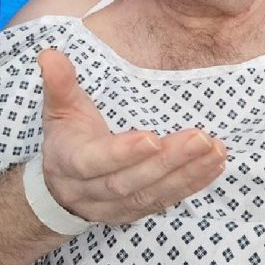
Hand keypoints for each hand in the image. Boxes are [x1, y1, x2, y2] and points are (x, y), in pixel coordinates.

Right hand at [37, 49, 226, 225]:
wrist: (60, 189)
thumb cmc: (66, 136)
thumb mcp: (58, 108)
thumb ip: (59, 82)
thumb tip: (49, 53)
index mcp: (70, 162)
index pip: (96, 161)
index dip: (123, 153)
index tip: (152, 137)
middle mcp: (92, 191)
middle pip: (131, 181)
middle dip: (168, 161)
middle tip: (200, 138)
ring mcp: (116, 207)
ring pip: (153, 194)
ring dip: (187, 173)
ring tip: (215, 150)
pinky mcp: (137, 212)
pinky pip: (167, 201)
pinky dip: (193, 185)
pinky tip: (214, 166)